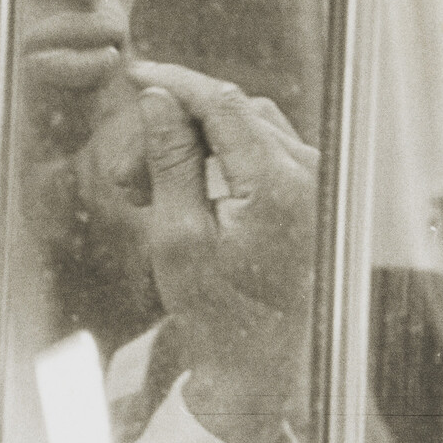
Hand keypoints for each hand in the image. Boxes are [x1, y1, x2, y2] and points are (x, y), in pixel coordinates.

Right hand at [126, 60, 318, 442]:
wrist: (257, 367)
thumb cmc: (216, 314)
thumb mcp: (178, 236)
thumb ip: (171, 160)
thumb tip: (157, 99)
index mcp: (280, 186)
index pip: (223, 103)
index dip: (175, 82)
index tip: (134, 75)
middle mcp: (310, 175)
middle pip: (234, 111)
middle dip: (175, 123)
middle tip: (126, 170)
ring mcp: (316, 182)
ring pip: (248, 125)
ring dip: (196, 139)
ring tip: (147, 187)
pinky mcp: (311, 192)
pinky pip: (263, 147)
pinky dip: (220, 153)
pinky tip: (184, 187)